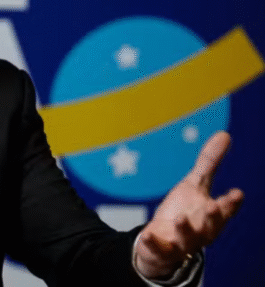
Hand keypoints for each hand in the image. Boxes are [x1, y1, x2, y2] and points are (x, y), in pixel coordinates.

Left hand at [134, 131, 243, 279]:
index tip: (236, 194)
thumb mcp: (195, 184)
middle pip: (210, 226)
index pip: (226, 209)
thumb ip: (209, 163)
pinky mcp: (162, 251)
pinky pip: (158, 250)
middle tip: (212, 207)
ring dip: (185, 229)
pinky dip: (153, 243)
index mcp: (211, 215)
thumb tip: (224, 134)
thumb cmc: (185, 211)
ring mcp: (182, 243)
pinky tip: (148, 236)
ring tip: (180, 218)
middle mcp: (201, 231)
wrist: (165, 242)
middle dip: (212, 218)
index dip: (231, 203)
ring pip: (187, 239)